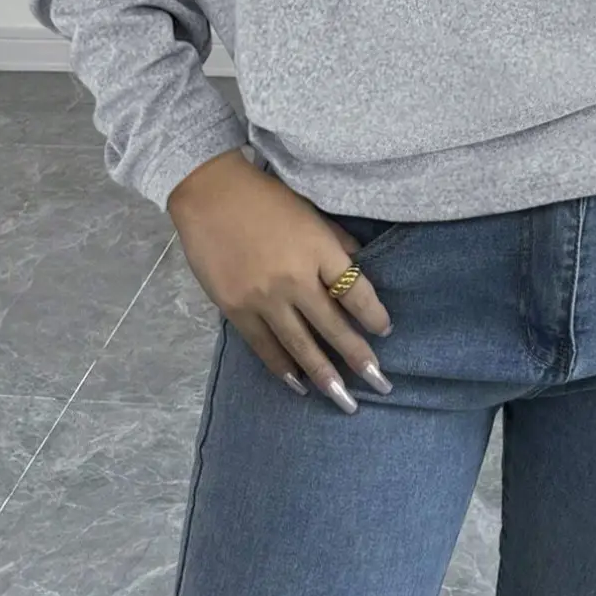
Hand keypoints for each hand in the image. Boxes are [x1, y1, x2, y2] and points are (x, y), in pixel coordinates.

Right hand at [168, 149, 393, 413]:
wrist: (210, 194)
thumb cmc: (266, 198)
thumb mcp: (311, 212)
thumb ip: (336, 243)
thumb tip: (359, 269)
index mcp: (318, 249)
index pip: (355, 292)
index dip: (373, 315)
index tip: (385, 332)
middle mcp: (295, 279)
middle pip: (333, 326)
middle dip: (358, 358)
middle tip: (380, 384)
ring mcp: (263, 298)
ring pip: (300, 346)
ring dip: (324, 375)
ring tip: (343, 401)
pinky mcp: (235, 309)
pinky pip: (264, 346)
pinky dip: (281, 368)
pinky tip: (297, 384)